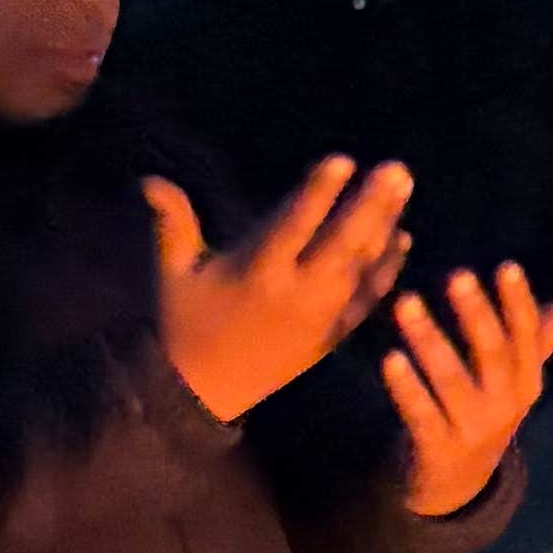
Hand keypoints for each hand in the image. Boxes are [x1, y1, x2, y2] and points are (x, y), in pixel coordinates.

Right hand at [146, 157, 414, 424]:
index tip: (343, 159)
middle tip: (397, 168)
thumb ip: (171, 223)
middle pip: (340, 245)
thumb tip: (148, 178)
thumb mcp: (173, 272)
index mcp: (255, 274)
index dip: (317, 194)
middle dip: (370, 206)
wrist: (207, 392)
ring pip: (361, 269)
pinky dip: (386, 270)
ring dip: (385, 228)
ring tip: (403, 186)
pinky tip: (403, 237)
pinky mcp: (333, 337)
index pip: (292, 227)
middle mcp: (294, 296)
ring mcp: (320, 319)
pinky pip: (367, 301)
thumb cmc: (187, 320)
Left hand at [384, 261, 552, 513]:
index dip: (517, 303)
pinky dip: (407, 388)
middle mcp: (505, 404)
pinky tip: (390, 358)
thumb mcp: (515, 378)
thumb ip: (543, 336)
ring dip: (429, 340)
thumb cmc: (483, 409)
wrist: (455, 482)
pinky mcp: (437, 448)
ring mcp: (472, 429)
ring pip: (451, 381)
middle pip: (493, 355)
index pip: (526, 337)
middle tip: (457, 275)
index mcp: (526, 381)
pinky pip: (421, 414)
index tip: (507, 267)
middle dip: (476, 315)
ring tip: (405, 302)